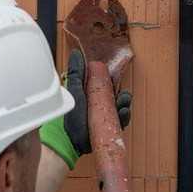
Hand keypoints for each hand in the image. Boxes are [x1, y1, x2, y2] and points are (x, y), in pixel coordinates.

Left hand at [41, 50, 131, 169]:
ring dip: (124, 103)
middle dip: (121, 93)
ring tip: (123, 101)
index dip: (112, 81)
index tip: (114, 77)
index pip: (106, 85)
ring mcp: (106, 118)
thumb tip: (76, 53)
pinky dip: (124, 116)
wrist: (68, 137)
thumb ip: (76, 73)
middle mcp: (100, 106)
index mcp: (92, 95)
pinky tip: (123, 111)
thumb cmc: (69, 114)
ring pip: (121, 108)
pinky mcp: (111, 129)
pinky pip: (122, 122)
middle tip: (121, 93)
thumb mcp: (74, 90)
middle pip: (116, 96)